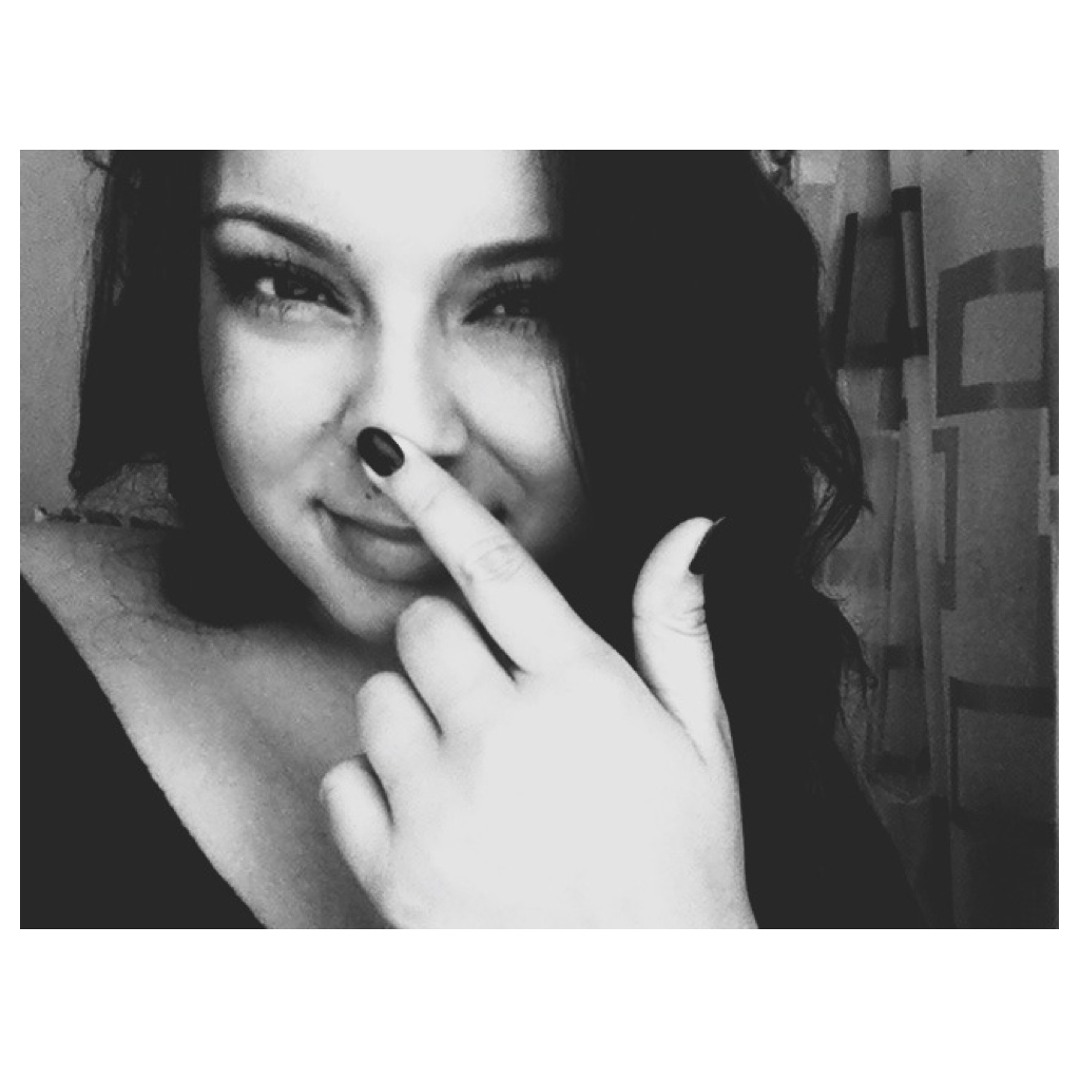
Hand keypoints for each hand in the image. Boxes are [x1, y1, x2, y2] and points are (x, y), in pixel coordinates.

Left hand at [320, 431, 755, 927]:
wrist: (653, 1001)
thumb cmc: (685, 862)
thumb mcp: (704, 741)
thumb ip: (678, 627)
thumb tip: (691, 528)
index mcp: (581, 692)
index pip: (494, 567)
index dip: (433, 495)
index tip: (383, 449)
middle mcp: (503, 738)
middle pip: (420, 625)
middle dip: (448, 643)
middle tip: (492, 695)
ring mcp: (443, 808)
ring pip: (377, 698)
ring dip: (415, 715)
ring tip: (474, 768)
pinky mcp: (397, 873)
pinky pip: (345, 780)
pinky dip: (378, 786)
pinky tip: (438, 817)